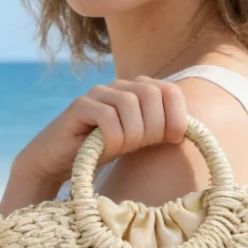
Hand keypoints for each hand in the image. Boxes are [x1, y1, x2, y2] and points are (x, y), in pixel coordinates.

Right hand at [13, 76, 190, 187]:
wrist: (59, 161)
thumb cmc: (102, 150)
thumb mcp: (137, 139)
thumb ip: (158, 129)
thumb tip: (188, 128)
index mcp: (137, 90)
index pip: (169, 90)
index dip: (177, 116)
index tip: (173, 139)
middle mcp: (119, 86)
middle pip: (151, 94)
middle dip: (154, 125)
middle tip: (142, 145)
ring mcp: (98, 93)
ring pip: (130, 104)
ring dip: (132, 133)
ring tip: (121, 147)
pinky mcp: (79, 106)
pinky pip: (107, 116)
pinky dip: (113, 136)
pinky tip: (106, 147)